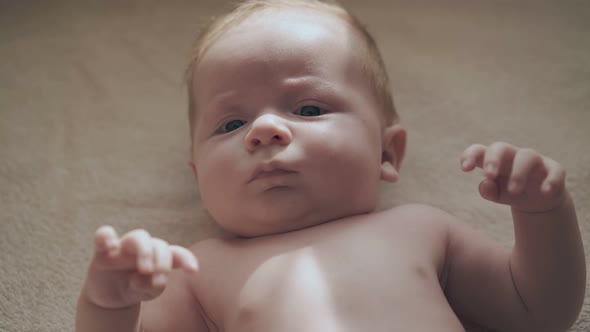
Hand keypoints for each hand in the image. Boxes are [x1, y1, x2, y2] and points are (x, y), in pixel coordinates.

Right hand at [83, 226, 197, 308]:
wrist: (110, 295)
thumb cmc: (135, 288)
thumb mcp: (147, 291)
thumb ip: (151, 286)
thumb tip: (147, 278)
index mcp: (160, 257)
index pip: (176, 253)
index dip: (187, 258)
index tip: (193, 271)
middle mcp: (144, 248)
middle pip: (159, 244)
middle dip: (162, 261)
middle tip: (158, 278)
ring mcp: (124, 247)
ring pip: (138, 236)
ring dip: (145, 251)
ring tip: (145, 269)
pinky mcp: (103, 250)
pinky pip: (104, 235)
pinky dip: (106, 236)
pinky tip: (111, 246)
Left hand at [460, 142, 566, 212]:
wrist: (537, 199)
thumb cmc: (509, 191)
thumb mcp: (496, 194)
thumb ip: (488, 191)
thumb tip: (485, 185)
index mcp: (494, 159)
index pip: (479, 150)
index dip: (470, 156)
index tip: (465, 169)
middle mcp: (512, 155)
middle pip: (501, 147)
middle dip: (493, 160)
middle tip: (488, 175)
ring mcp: (535, 161)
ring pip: (527, 157)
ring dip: (518, 173)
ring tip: (513, 191)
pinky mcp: (553, 170)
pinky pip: (555, 171)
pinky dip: (551, 180)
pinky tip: (545, 192)